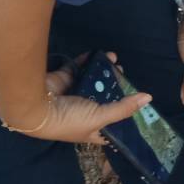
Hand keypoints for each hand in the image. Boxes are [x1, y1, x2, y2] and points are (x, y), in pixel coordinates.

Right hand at [1, 53, 150, 144]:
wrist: (35, 106)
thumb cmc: (70, 120)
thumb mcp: (100, 118)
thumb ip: (123, 108)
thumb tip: (148, 98)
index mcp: (92, 129)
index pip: (113, 126)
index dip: (124, 117)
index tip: (136, 104)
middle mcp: (84, 112)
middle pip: (105, 97)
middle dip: (115, 85)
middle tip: (123, 72)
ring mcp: (74, 94)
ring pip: (94, 81)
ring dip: (104, 71)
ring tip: (114, 60)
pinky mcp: (65, 79)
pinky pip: (80, 69)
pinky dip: (89, 61)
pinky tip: (100, 55)